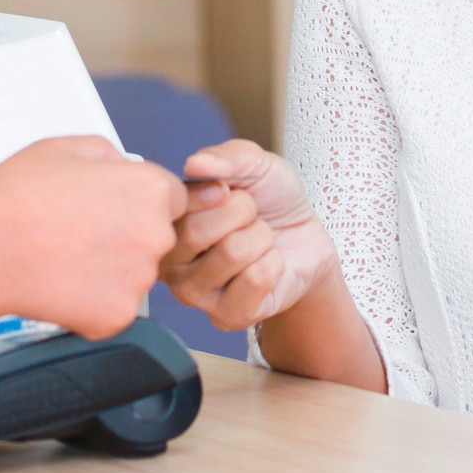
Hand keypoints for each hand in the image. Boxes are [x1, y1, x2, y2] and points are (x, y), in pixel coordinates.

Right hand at [0, 136, 183, 356]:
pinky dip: (93, 299)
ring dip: (111, 268)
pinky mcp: (118, 316)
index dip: (139, 200)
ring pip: (135, 274)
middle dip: (127, 234)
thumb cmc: (17, 199)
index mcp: (149, 190)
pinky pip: (114, 306)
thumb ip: (110, 155)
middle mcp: (154, 236)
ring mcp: (138, 280)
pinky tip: (63, 279)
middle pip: (157, 236)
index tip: (116, 206)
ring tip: (66, 254)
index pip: (173, 197)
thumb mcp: (67, 147)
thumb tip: (122, 166)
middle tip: (83, 230)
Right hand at [160, 138, 336, 332]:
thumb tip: (194, 163)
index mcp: (167, 222)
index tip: (227, 190)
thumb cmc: (270, 200)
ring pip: (232, 252)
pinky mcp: (226, 316)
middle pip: (197, 231)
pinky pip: (255, 279)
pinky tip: (268, 265)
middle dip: (242, 212)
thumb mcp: (254, 163)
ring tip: (259, 240)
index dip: (213, 190)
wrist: (305, 237)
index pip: (173, 204)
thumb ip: (226, 157)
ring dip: (261, 238)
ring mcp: (194, 293)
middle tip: (249, 216)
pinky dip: (274, 263)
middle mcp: (170, 261)